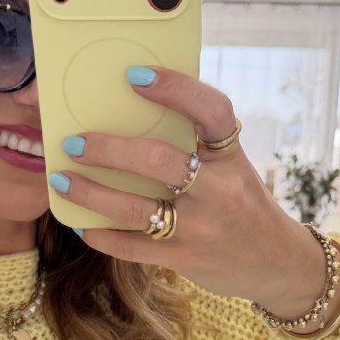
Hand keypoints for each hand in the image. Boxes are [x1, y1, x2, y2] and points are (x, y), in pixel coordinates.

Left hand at [50, 66, 328, 314]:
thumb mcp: (232, 167)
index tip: (134, 76)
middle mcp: (219, 190)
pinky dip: (103, 236)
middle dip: (109, 150)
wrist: (277, 263)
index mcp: (231, 157)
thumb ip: (196, 144)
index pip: (211, 112)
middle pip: (159, 161)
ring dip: (91, 194)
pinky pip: (133, 248)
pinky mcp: (185, 259)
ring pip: (136, 209)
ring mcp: (201, 228)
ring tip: (62, 181)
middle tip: (74, 142)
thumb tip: (133, 108)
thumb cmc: (242, 203)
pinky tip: (82, 226)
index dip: (176, 89)